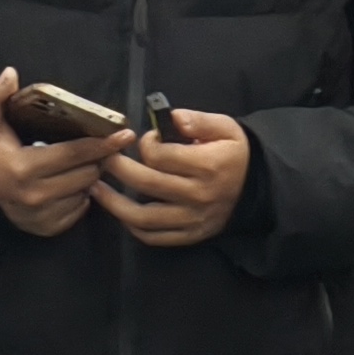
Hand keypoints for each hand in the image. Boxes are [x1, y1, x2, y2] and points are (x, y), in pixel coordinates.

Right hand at [0, 70, 120, 237]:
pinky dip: (80, 196)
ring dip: (88, 177)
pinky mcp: (51, 228)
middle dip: (94, 159)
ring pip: (87, 191)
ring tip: (78, 167)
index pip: (74, 154)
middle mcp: (34, 196)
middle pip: (87, 173)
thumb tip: (10, 73)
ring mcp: (43, 216)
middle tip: (95, 149)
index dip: (101, 143)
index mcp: (22, 168)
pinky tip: (68, 186)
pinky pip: (81, 209)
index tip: (125, 134)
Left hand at [105, 106, 255, 248]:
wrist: (257, 186)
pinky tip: (119, 212)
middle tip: (104, 158)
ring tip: (95, 188)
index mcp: (207, 165)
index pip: (159, 156)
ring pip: (144, 218)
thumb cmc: (235, 153)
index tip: (143, 139)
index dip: (144, 144)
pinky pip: (154, 237)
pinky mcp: (191, 235)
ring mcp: (194, 219)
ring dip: (113, 203)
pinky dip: (132, 227)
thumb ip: (197, 120)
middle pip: (146, 184)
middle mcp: (199, 195)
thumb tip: (170, 117)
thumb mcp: (225, 127)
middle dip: (117, 168)